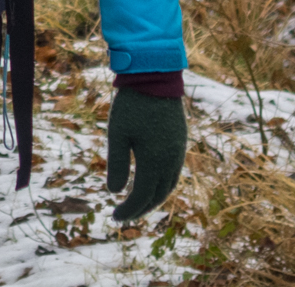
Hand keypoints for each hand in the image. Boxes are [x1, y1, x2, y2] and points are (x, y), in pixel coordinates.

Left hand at [105, 88, 185, 221]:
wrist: (155, 78)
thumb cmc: (132, 105)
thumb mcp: (118, 134)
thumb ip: (116, 164)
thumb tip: (114, 192)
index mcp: (155, 162)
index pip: (142, 197)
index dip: (128, 210)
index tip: (114, 217)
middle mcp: (171, 161)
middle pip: (158, 196)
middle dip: (141, 209)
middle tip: (124, 215)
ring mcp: (178, 151)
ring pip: (169, 185)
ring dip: (153, 198)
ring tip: (137, 203)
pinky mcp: (180, 141)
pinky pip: (174, 172)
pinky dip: (162, 184)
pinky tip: (150, 181)